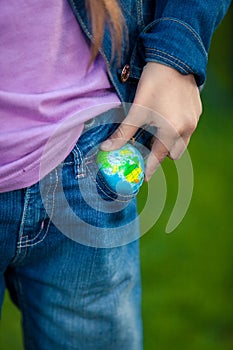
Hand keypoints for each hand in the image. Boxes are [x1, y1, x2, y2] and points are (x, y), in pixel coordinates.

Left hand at [101, 62, 201, 180]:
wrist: (174, 59)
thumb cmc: (153, 84)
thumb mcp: (136, 111)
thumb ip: (123, 133)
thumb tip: (106, 149)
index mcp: (171, 131)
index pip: (159, 158)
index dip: (150, 169)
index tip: (144, 177)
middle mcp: (187, 129)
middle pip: (174, 153)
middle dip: (161, 154)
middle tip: (148, 146)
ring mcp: (194, 120)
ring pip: (182, 142)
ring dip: (170, 142)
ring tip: (157, 130)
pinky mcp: (197, 111)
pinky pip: (188, 129)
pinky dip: (177, 130)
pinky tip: (167, 117)